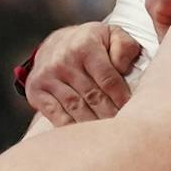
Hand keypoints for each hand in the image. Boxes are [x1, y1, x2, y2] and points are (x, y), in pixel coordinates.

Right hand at [24, 23, 139, 125]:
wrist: (55, 43)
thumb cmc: (91, 44)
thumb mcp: (111, 35)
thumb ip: (124, 47)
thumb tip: (123, 68)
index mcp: (85, 46)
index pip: (108, 79)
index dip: (122, 99)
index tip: (134, 112)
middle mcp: (64, 60)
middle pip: (93, 97)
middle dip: (111, 115)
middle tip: (124, 128)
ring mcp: (48, 76)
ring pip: (76, 109)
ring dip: (94, 124)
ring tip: (109, 135)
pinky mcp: (36, 91)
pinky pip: (56, 116)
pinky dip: (72, 129)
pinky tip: (85, 135)